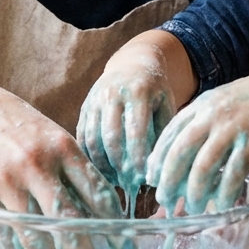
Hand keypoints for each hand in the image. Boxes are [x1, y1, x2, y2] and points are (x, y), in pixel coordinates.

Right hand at [0, 73, 121, 248]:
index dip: (113, 226)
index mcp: (63, 146)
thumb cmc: (17, 124)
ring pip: (34, 234)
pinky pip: (5, 233)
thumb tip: (102, 211)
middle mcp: (37, 163)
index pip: (97, 192)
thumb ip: (73, 169)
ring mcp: (7, 179)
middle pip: (68, 220)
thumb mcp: (52, 135)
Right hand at [77, 40, 179, 198]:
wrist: (131, 65)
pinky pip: (82, 138)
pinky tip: (102, 171)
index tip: (143, 177)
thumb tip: (157, 167)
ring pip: (92, 139)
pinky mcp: (84, 108)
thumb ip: (163, 131)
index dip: (138, 156)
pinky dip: (90, 157)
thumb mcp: (166, 104)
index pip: (135, 130)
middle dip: (119, 164)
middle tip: (128, 184)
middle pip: (110, 137)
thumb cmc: (154, 91)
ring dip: (102, 164)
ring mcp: (94, 101)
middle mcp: (112, 94)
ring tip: (115, 181)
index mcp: (137, 92)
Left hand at [146, 68, 248, 214]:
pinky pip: (233, 173)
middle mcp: (212, 116)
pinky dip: (225, 192)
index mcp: (201, 105)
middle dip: (168, 180)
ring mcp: (232, 129)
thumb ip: (203, 122)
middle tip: (165, 200)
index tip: (151, 178)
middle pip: (179, 152)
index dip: (157, 158)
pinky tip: (222, 204)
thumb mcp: (221, 102)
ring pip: (203, 166)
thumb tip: (183, 155)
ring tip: (193, 207)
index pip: (168, 134)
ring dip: (195, 192)